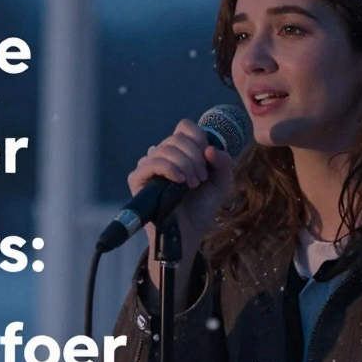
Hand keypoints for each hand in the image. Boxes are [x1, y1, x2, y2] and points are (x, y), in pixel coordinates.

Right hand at [127, 119, 234, 306]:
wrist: (189, 234)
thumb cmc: (201, 208)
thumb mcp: (221, 183)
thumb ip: (223, 163)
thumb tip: (210, 149)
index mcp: (181, 151)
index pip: (185, 127)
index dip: (198, 138)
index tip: (208, 159)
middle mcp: (163, 155)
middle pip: (177, 138)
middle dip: (195, 157)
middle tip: (201, 179)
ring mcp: (149, 166)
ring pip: (165, 148)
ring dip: (185, 164)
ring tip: (193, 184)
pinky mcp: (138, 179)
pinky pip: (150, 162)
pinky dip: (169, 168)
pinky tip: (180, 181)